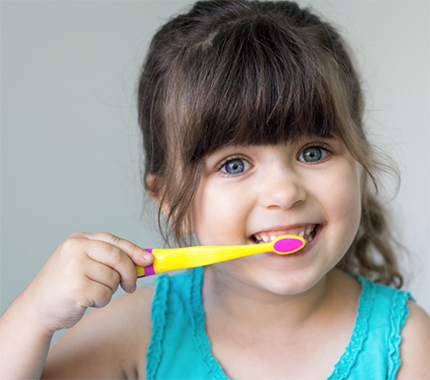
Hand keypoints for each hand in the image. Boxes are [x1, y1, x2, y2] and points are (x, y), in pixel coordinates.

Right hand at [23, 232, 152, 333]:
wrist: (36, 309)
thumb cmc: (66, 286)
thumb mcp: (85, 264)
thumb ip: (110, 259)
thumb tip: (146, 260)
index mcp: (78, 240)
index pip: (114, 241)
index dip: (135, 251)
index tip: (149, 260)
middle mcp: (75, 249)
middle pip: (118, 257)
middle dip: (130, 273)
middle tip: (131, 285)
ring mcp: (74, 267)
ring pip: (113, 278)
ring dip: (109, 290)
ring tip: (91, 292)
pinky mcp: (76, 288)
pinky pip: (105, 294)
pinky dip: (101, 302)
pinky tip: (86, 301)